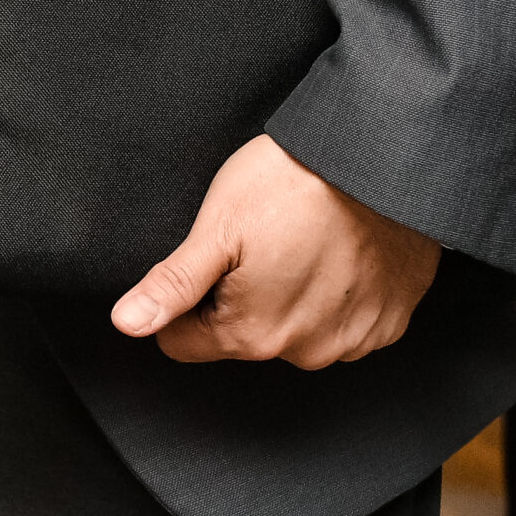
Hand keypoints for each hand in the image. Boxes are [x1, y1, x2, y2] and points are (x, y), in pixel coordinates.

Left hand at [110, 134, 441, 366]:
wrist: (379, 162)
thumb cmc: (294, 185)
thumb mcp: (216, 228)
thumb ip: (172, 285)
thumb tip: (127, 324)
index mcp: (252, 335)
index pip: (183, 342)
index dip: (184, 301)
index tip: (208, 261)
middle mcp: (305, 352)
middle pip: (241, 336)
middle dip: (238, 297)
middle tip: (259, 242)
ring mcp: (352, 342)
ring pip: (293, 330)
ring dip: (289, 297)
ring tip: (299, 243)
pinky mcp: (388, 324)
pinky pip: (342, 322)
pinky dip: (335, 295)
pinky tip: (336, 254)